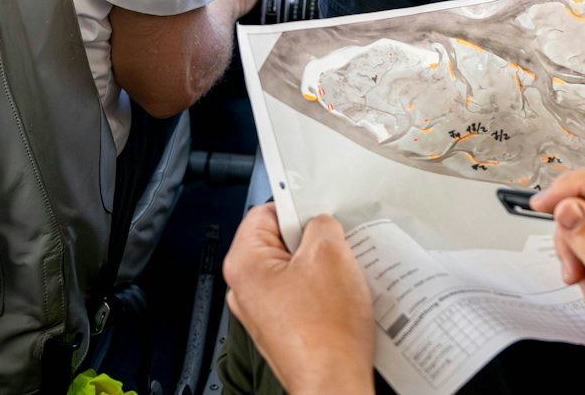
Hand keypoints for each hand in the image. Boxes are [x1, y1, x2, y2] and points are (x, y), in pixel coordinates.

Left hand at [223, 204, 375, 394]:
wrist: (334, 382)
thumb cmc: (325, 334)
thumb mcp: (330, 254)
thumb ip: (321, 225)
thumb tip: (320, 223)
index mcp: (244, 265)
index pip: (264, 213)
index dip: (295, 208)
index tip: (317, 211)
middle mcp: (246, 290)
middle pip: (280, 243)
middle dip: (312, 241)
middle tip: (335, 247)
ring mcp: (265, 312)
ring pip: (295, 270)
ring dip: (321, 268)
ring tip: (341, 278)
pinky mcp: (285, 328)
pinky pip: (303, 295)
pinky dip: (323, 292)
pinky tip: (341, 299)